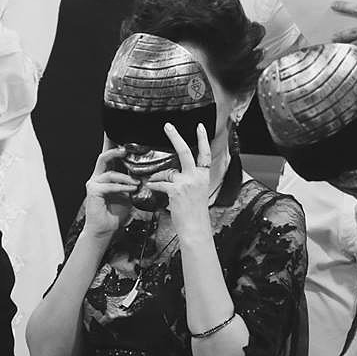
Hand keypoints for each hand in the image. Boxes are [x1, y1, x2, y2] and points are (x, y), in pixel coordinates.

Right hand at [82, 140, 138, 239]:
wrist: (105, 230)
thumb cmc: (114, 214)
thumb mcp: (127, 195)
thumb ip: (131, 184)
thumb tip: (143, 176)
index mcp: (105, 177)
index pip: (109, 158)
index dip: (113, 146)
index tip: (120, 138)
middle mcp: (97, 178)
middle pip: (103, 158)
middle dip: (114, 150)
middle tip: (125, 149)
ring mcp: (94, 184)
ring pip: (110, 173)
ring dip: (125, 177)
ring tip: (136, 182)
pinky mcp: (93, 192)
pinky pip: (110, 185)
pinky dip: (122, 186)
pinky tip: (131, 188)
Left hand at [146, 123, 211, 240]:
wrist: (195, 229)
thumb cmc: (195, 215)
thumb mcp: (197, 193)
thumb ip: (189, 181)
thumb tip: (172, 175)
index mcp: (204, 177)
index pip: (205, 154)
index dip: (203, 139)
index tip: (200, 127)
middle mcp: (196, 177)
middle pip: (185, 152)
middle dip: (175, 137)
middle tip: (168, 126)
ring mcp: (186, 183)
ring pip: (167, 172)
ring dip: (158, 176)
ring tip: (154, 181)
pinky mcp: (175, 190)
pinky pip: (160, 183)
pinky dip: (154, 185)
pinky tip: (151, 187)